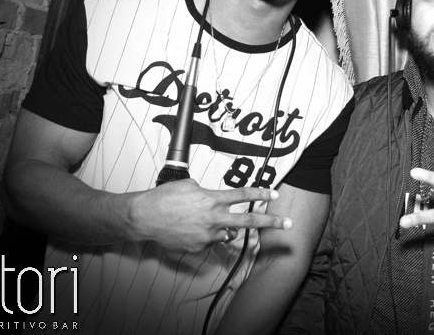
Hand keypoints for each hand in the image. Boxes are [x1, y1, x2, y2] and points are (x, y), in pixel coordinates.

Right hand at [129, 179, 291, 251]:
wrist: (145, 217)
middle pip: (249, 222)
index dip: (260, 194)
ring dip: (224, 228)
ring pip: (227, 233)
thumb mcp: (189, 185)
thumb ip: (209, 193)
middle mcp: (214, 218)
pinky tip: (191, 229)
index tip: (274, 194)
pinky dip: (206, 235)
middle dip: (272, 222)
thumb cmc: (164, 198)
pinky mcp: (199, 248)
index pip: (242, 195)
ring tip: (204, 221)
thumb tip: (217, 200)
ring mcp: (207, 236)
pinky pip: (210, 241)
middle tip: (289, 224)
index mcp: (212, 200)